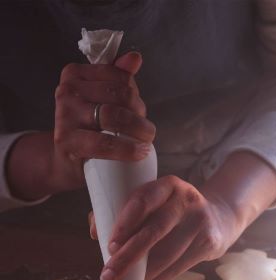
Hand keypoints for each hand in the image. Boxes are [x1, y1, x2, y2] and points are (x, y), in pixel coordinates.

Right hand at [51, 52, 155, 190]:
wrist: (67, 161)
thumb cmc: (90, 128)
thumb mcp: (102, 99)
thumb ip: (117, 77)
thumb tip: (135, 58)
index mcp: (75, 74)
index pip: (120, 77)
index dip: (136, 94)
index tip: (138, 110)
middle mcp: (67, 91)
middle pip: (121, 95)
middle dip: (140, 113)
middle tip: (145, 130)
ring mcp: (65, 115)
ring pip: (114, 116)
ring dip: (139, 130)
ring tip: (146, 142)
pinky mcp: (67, 141)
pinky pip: (105, 142)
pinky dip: (128, 149)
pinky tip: (140, 152)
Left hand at [98, 175, 243, 279]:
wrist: (219, 219)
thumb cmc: (173, 212)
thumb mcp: (156, 202)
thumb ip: (124, 211)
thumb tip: (94, 232)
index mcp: (168, 185)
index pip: (144, 200)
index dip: (125, 223)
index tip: (109, 246)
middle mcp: (187, 199)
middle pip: (155, 230)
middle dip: (129, 256)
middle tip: (108, 274)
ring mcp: (201, 221)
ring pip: (168, 254)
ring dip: (142, 274)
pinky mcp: (209, 243)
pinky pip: (179, 267)